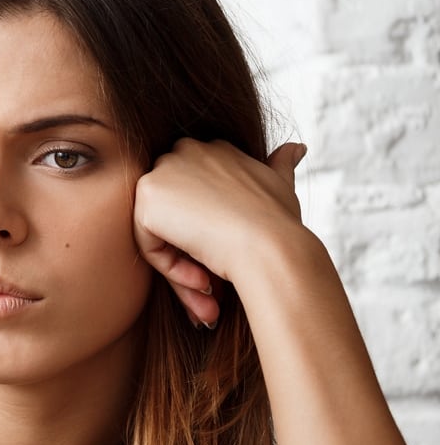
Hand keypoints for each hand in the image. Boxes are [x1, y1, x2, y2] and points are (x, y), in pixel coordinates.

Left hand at [134, 139, 308, 327]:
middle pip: (175, 216)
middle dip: (192, 255)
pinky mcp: (147, 198)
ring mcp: (163, 172)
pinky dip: (173, 269)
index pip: (197, 196)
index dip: (211, 231)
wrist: (270, 244)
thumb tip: (297, 148)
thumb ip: (280, 166)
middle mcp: (186, 152)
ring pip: (163, 235)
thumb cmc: (279, 222)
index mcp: (214, 149)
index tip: (229, 257)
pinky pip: (150, 245)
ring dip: (185, 270)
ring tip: (210, 296)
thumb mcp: (281, 186)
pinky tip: (202, 281)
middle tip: (213, 290)